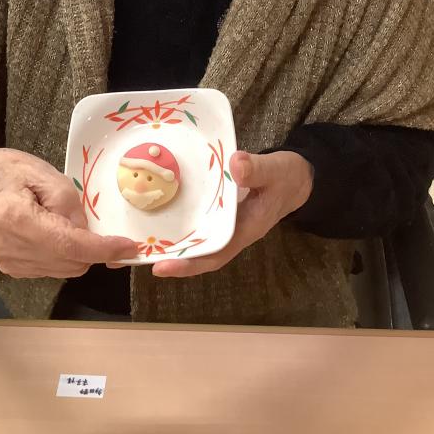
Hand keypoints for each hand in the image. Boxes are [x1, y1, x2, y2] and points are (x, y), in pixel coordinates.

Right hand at [0, 147, 136, 278]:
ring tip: (67, 222)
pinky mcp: (11, 269)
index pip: (70, 245)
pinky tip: (56, 232)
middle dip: (93, 248)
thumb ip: (68, 201)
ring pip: (64, 270)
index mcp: (19, 220)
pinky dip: (64, 255)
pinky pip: (51, 269)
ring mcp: (10, 263)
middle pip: (71, 262)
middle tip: (100, 225)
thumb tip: (87, 230)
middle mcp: (13, 250)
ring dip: (79, 252)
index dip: (103, 248)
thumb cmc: (5, 171)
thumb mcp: (41, 171)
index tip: (129, 246)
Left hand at [150, 150, 313, 278]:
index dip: (189, 264)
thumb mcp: (276, 170)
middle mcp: (234, 231)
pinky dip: (182, 220)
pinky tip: (161, 212)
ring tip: (140, 239)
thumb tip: (236, 165)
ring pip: (197, 237)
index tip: (161, 268)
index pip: (215, 254)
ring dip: (172, 240)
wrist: (298, 176)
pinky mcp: (222, 210)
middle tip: (135, 254)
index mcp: (246, 229)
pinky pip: (200, 220)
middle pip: (199, 252)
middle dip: (170, 256)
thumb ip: (257, 169)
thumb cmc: (288, 176)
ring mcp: (227, 222)